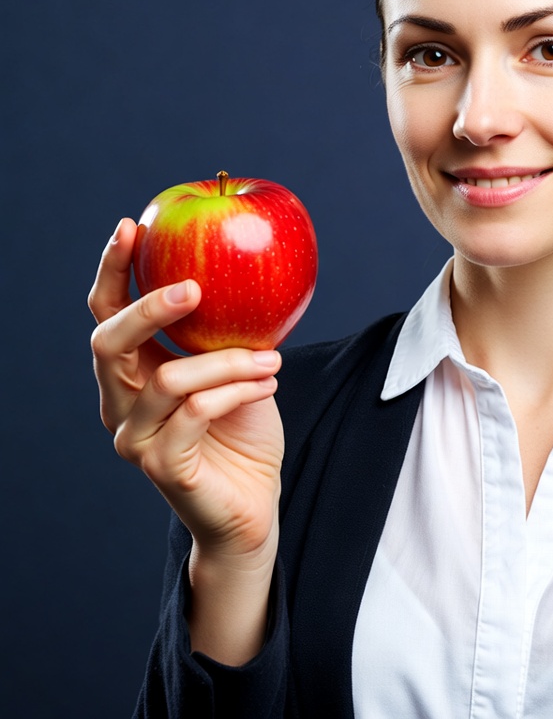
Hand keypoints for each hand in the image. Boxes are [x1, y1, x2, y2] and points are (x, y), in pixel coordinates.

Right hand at [88, 218, 284, 568]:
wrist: (253, 502)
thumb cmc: (243, 428)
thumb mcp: (236, 367)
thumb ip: (226, 328)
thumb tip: (247, 264)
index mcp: (133, 370)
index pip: (107, 312)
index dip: (113, 269)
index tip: (133, 225)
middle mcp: (119, 402)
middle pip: (107, 342)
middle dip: (149, 307)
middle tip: (195, 286)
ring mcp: (134, 438)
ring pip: (167, 379)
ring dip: (226, 361)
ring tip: (271, 359)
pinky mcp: (160, 466)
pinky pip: (194, 414)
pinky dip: (235, 392)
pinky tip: (267, 384)